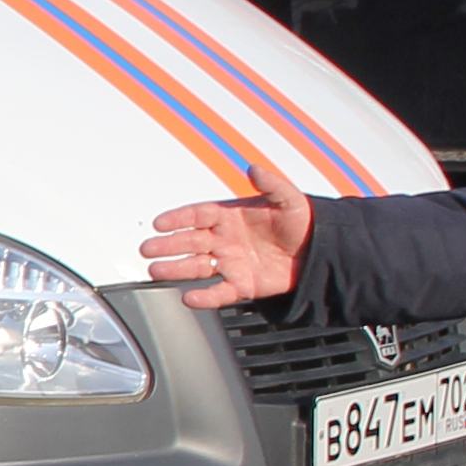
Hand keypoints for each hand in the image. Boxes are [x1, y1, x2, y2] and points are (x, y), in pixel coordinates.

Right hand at [139, 160, 313, 308]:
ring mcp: (231, 263)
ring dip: (175, 269)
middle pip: (190, 241)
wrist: (318, 251)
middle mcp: (225, 239)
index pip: (198, 215)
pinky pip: (218, 292)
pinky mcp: (242, 285)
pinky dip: (204, 297)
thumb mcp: (290, 199)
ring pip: (196, 267)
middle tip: (147, 249)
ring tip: (155, 271)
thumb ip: (271, 184)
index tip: (160, 223)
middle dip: (167, 245)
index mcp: (230, 216)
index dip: (178, 219)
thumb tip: (254, 168)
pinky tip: (188, 297)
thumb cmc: (303, 222)